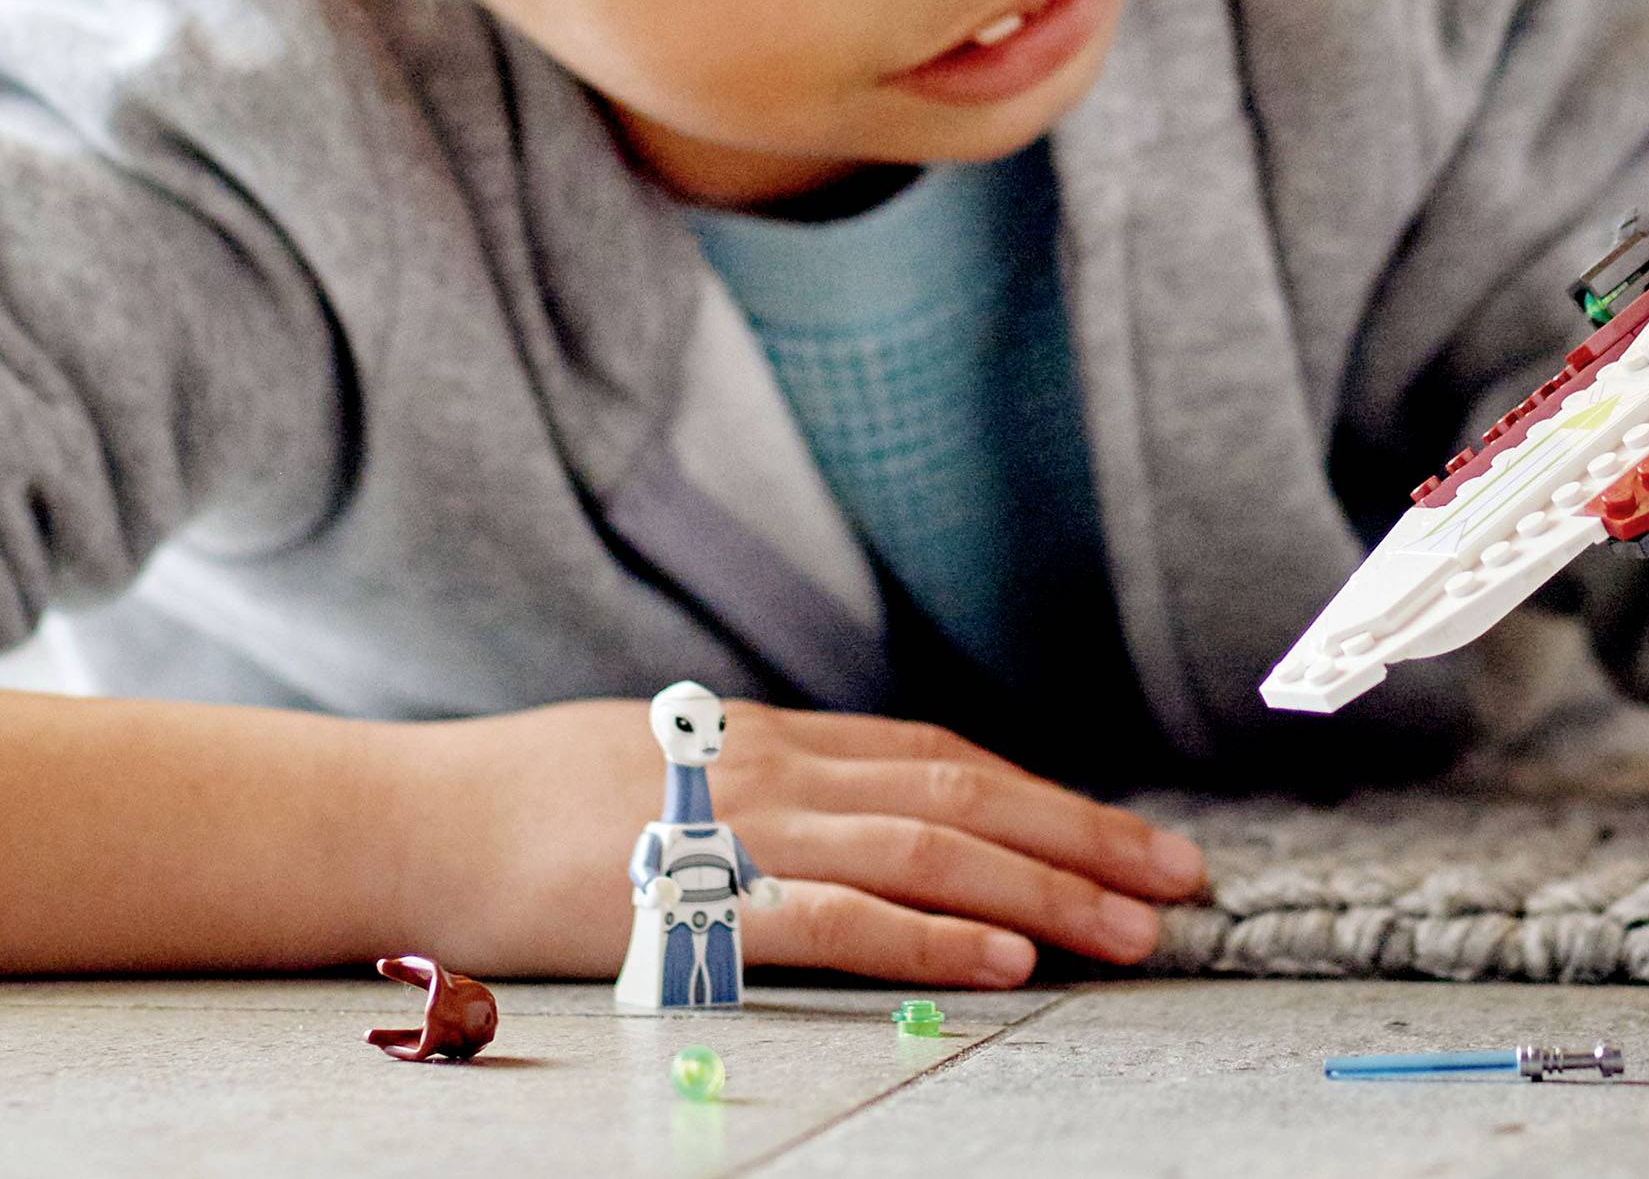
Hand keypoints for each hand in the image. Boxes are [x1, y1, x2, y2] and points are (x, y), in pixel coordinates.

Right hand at [405, 699, 1205, 986]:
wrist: (414, 814)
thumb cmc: (529, 795)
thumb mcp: (670, 759)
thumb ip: (763, 780)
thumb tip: (849, 805)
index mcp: (777, 736)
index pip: (944, 756)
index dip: (1045, 794)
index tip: (1125, 834)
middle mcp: (781, 767)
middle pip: (964, 795)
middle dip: (1082, 838)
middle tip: (1178, 879)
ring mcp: (740, 830)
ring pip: (927, 850)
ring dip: (1042, 890)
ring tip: (1130, 929)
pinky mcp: (692, 902)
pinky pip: (835, 919)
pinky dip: (928, 940)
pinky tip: (1005, 967)